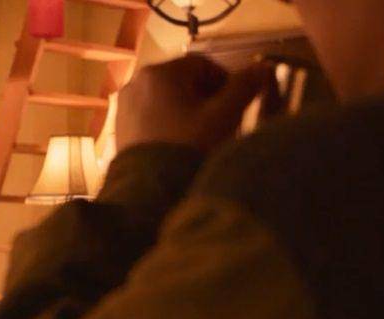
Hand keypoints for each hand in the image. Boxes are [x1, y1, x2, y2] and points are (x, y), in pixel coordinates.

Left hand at [115, 54, 271, 152]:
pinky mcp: (119, 129)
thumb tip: (263, 67)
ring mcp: (124, 107)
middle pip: (181, 82)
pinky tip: (179, 144)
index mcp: (159, 72)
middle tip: (222, 120)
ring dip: (187, 111)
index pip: (201, 64)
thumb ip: (244, 87)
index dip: (224, 80)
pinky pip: (150, 117)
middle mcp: (136, 83)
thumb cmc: (188, 146)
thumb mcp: (223, 116)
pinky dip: (167, 124)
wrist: (149, 190)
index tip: (237, 101)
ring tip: (202, 135)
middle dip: (205, 97)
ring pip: (165, 100)